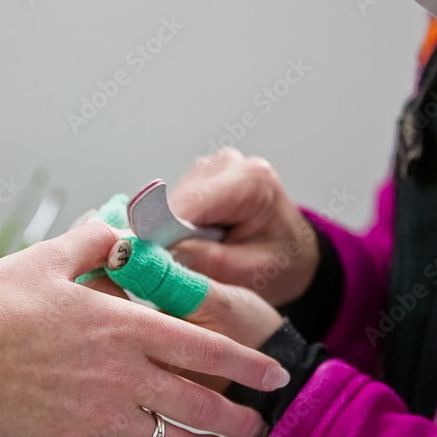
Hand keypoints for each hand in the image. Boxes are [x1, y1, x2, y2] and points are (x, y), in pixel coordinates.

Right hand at [0, 222, 289, 436]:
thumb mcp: (50, 257)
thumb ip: (97, 242)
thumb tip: (123, 228)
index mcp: (124, 327)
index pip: (205, 348)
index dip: (247, 364)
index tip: (273, 375)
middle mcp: (121, 375)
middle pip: (198, 405)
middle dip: (236, 419)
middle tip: (255, 426)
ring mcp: (96, 414)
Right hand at [169, 147, 319, 305]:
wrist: (295, 255)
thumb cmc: (282, 263)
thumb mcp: (250, 272)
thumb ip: (206, 262)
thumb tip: (158, 254)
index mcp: (251, 180)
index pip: (190, 202)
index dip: (159, 230)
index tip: (140, 257)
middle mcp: (230, 164)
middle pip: (176, 199)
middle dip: (167, 234)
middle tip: (172, 267)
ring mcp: (213, 168)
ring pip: (171, 201)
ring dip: (172, 231)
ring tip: (198, 254)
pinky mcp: (201, 178)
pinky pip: (175, 204)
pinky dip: (177, 227)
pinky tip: (198, 241)